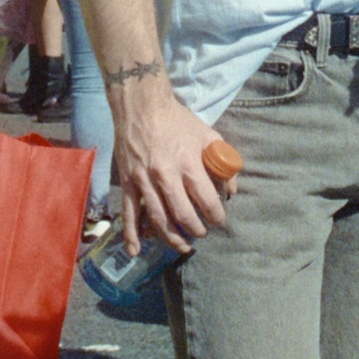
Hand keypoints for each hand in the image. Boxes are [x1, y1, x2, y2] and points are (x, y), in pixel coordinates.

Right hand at [113, 81, 235, 254]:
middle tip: (202, 233)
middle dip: (195, 229)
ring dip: (171, 238)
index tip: (219, 221)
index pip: (205, 199)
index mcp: (188, 163)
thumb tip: (230, 190)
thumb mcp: (208, 135)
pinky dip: (131, 235)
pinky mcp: (127, 184)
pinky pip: (129, 214)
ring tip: (183, 246)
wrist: (142, 108)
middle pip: (182, 214)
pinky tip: (137, 251)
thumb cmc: (178, 122)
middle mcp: (165, 176)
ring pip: (158, 219)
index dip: (215, 215)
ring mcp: (144, 181)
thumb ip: (223, 161)